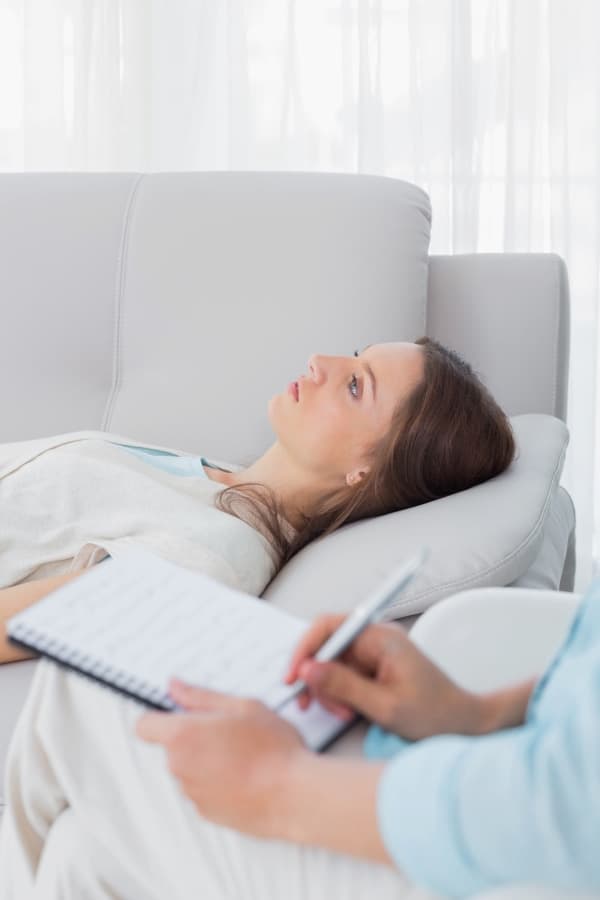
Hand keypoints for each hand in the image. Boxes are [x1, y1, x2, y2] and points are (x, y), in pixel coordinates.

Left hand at [135, 678, 310, 837]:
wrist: (294, 796)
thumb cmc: (272, 748)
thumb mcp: (242, 706)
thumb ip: (201, 696)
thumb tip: (175, 686)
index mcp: (183, 736)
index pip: (144, 726)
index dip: (159, 717)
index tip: (180, 713)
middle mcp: (180, 767)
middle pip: (173, 747)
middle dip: (194, 737)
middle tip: (230, 730)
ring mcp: (192, 793)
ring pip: (190, 768)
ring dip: (208, 760)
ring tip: (245, 755)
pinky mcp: (207, 813)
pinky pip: (204, 790)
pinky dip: (219, 782)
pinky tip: (247, 776)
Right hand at [284, 614, 488, 740]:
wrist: (465, 724)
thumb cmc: (434, 715)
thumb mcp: (385, 707)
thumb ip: (343, 687)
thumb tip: (306, 670)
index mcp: (381, 637)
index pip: (329, 627)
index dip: (304, 649)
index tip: (292, 678)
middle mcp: (376, 637)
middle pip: (326, 646)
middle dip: (318, 677)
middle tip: (318, 706)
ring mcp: (375, 651)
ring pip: (331, 663)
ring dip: (329, 689)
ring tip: (344, 713)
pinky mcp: (374, 666)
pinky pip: (343, 673)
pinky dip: (339, 693)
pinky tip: (350, 710)